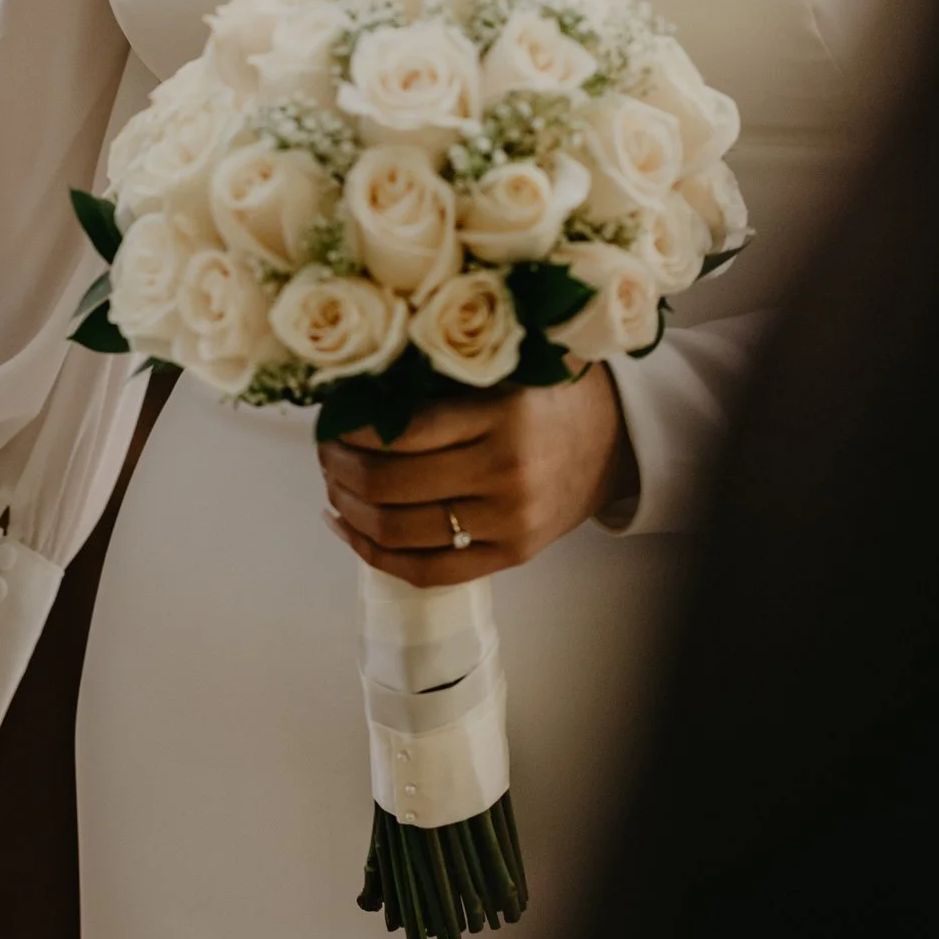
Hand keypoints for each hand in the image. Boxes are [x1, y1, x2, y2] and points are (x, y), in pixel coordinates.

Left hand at [320, 371, 635, 588]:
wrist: (614, 440)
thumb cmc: (545, 395)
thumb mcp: (503, 368)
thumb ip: (440, 373)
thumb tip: (350, 382)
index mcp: (500, 415)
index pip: (398, 432)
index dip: (348, 429)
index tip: (330, 417)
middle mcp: (504, 473)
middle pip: (386, 485)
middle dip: (336, 467)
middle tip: (323, 450)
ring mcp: (507, 521)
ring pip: (396, 531)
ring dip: (347, 508)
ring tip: (332, 485)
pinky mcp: (510, 555)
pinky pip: (425, 571)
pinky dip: (373, 553)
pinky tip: (347, 526)